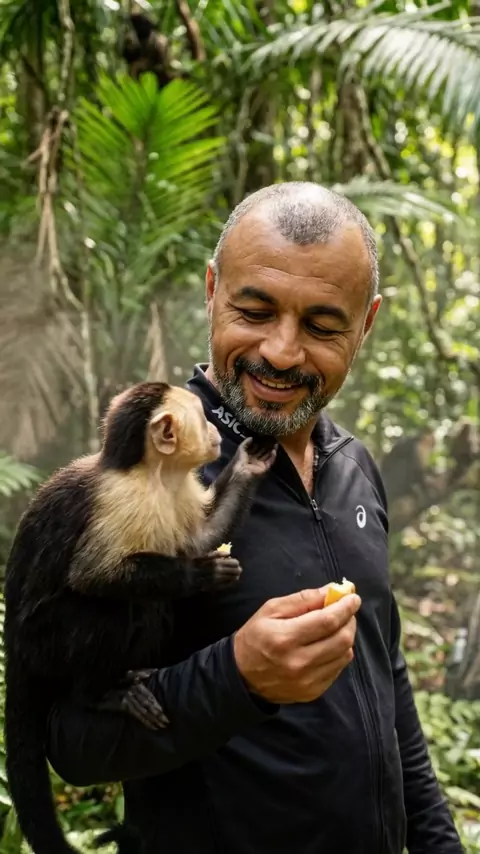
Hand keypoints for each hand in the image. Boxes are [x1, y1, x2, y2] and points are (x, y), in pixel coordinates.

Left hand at [233, 437, 276, 477]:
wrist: (242, 470)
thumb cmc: (239, 459)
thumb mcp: (241, 448)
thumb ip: (246, 442)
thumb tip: (251, 437)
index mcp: (248, 456)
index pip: (255, 448)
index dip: (259, 443)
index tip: (263, 437)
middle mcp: (255, 460)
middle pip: (262, 452)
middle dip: (266, 446)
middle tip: (271, 439)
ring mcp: (260, 464)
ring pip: (268, 456)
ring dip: (272, 450)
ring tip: (275, 443)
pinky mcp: (265, 467)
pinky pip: (270, 461)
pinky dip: (273, 456)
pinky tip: (274, 450)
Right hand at [233, 587, 360, 703]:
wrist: (241, 677)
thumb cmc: (255, 636)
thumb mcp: (271, 609)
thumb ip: (303, 599)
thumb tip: (332, 590)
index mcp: (285, 638)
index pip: (328, 621)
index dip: (345, 607)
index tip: (353, 597)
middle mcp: (299, 663)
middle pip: (341, 639)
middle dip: (349, 620)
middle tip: (346, 610)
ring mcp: (307, 681)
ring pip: (344, 655)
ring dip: (346, 636)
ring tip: (337, 626)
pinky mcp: (313, 692)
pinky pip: (338, 669)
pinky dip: (339, 653)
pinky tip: (329, 645)